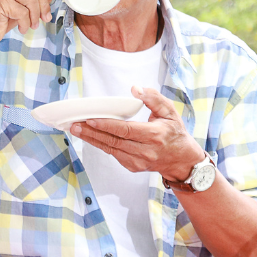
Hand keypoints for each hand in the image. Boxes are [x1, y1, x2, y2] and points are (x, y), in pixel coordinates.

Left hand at [69, 87, 204, 181]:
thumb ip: (154, 99)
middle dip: (92, 132)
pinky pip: (113, 153)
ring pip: (110, 149)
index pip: (126, 130)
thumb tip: (135, 89)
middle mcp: (145, 151)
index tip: (90, 119)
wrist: (181, 161)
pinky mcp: (133, 166)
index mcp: (154, 136)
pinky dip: (101, 144)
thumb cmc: (175, 133)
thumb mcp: (170, 112)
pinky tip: (90, 136)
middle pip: (113, 141)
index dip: (106, 125)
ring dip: (92, 139)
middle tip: (75, 124)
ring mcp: (138, 161)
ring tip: (77, 129)